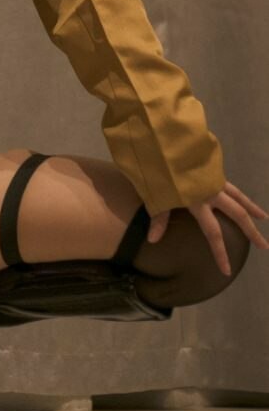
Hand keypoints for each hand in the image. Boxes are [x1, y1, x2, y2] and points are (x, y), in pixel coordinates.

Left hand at [147, 181, 268, 275]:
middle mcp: (211, 192)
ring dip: (252, 208)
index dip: (220, 253)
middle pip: (237, 215)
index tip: (227, 270)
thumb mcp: (156, 195)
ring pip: (239, 196)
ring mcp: (214, 179)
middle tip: (264, 245)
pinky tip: (240, 195)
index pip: (213, 233)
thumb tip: (152, 241)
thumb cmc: (159, 169)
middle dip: (251, 231)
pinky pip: (230, 185)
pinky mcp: (212, 169)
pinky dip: (239, 193)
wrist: (165, 139)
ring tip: (265, 217)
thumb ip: (159, 218)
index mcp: (198, 202)